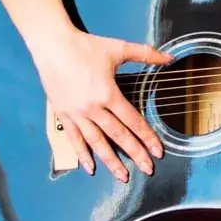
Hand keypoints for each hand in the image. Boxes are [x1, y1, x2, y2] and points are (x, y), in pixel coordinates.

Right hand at [30, 27, 172, 181]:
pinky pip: (74, 139)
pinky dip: (82, 154)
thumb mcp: (118, 48)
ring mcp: (76, 113)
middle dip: (135, 154)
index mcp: (108, 94)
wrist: (51, 45)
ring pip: (96, 142)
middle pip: (118, 136)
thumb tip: (169, 57)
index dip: (147, 137)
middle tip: (148, 169)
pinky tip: (91, 167)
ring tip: (123, 176)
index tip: (158, 151)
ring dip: (110, 161)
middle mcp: (92, 108)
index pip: (133, 121)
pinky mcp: (62, 114)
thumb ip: (146, 54)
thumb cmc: (85, 46)